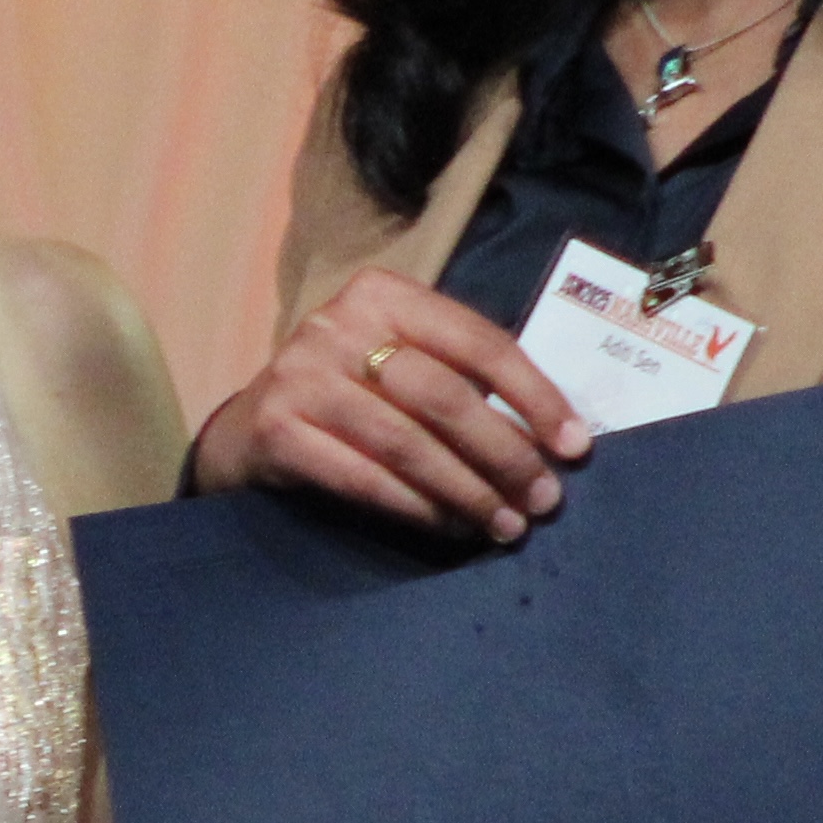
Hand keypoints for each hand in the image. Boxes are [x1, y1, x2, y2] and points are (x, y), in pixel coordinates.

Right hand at [193, 266, 593, 543]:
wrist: (246, 431)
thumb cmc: (349, 396)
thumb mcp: (400, 363)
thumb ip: (461, 379)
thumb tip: (555, 437)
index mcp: (384, 294)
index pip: (478, 341)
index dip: (535, 395)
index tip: (575, 446)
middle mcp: (338, 325)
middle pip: (444, 395)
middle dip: (504, 452)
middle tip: (544, 498)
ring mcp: (302, 376)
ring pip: (407, 442)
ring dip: (467, 490)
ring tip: (506, 523)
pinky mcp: (278, 429)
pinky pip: (365, 477)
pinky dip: (418, 507)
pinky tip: (452, 528)